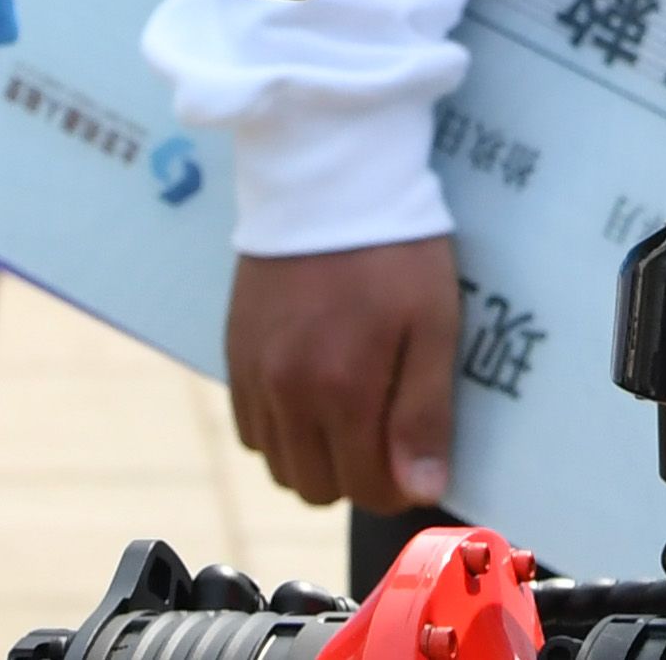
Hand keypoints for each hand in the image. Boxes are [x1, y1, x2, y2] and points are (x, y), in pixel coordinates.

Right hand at [225, 235, 461, 508]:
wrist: (328, 177)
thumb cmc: (394, 246)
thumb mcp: (433, 323)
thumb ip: (423, 412)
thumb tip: (419, 489)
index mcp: (341, 389)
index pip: (367, 488)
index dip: (400, 483)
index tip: (419, 456)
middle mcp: (285, 393)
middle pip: (317, 488)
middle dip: (357, 475)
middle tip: (387, 429)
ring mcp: (252, 375)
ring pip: (279, 465)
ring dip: (316, 457)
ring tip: (350, 410)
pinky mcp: (232, 353)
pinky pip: (250, 428)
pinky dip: (281, 429)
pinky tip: (311, 393)